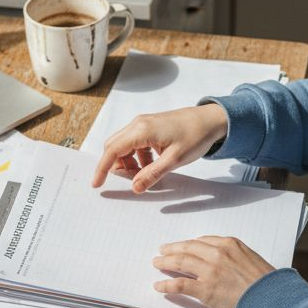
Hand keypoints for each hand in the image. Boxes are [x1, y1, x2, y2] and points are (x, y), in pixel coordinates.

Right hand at [91, 103, 227, 192]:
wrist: (211, 119)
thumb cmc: (196, 136)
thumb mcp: (175, 160)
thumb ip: (152, 174)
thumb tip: (135, 188)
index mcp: (141, 130)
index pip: (112, 150)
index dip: (102, 168)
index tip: (96, 184)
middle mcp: (138, 124)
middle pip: (114, 147)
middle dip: (116, 166)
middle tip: (131, 181)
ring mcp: (143, 123)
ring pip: (123, 145)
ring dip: (128, 162)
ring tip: (146, 174)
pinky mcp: (149, 126)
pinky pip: (134, 143)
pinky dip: (137, 156)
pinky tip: (152, 165)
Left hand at [152, 236, 275, 307]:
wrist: (270, 298)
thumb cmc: (266, 282)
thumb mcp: (251, 259)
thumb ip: (234, 256)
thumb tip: (221, 260)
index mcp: (229, 244)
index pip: (202, 241)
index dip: (189, 244)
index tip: (182, 246)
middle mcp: (217, 254)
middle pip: (188, 248)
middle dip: (172, 249)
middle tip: (163, 250)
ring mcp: (209, 271)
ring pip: (180, 263)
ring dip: (165, 262)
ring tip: (157, 263)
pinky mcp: (205, 289)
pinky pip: (179, 284)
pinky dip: (166, 285)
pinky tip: (159, 286)